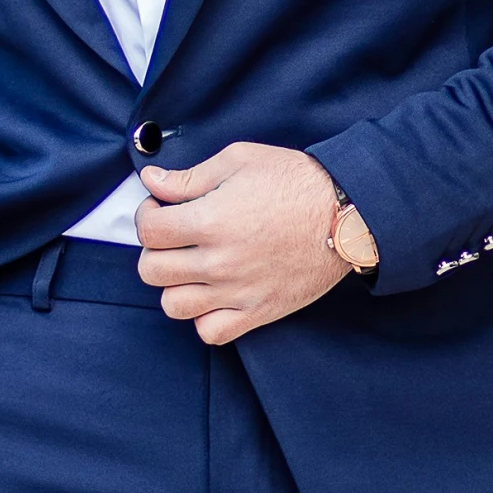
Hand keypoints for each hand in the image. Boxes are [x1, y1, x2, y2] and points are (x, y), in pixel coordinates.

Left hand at [135, 144, 346, 344]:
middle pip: (152, 270)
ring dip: (174, 285)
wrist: (346, 214)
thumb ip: (189, 177)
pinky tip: (213, 295)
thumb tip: (151, 182)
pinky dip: (204, 318)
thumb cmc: (295, 180)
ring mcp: (237, 291)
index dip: (146, 215)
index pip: (148, 231)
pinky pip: (211, 332)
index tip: (160, 208)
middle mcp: (219, 261)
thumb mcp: (239, 161)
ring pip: (174, 305)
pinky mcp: (258, 312)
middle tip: (173, 236)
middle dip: (154, 249)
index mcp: (210, 220)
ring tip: (190, 266)